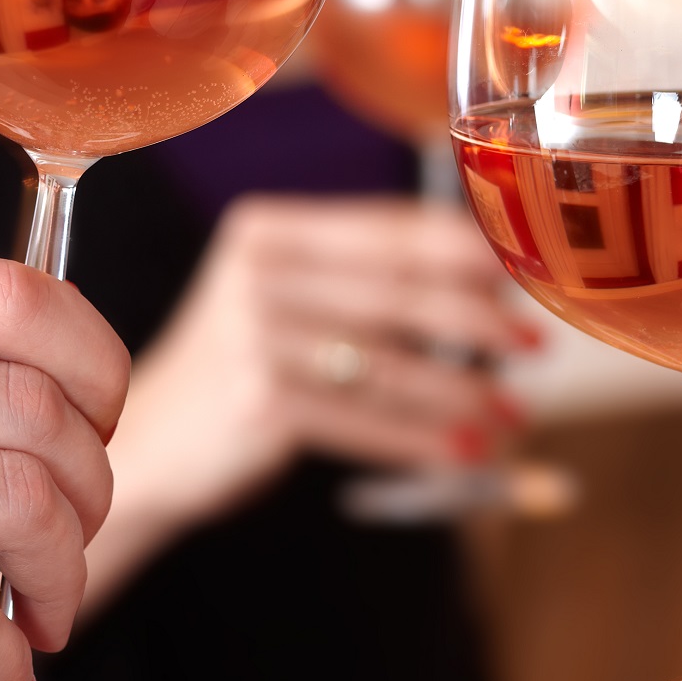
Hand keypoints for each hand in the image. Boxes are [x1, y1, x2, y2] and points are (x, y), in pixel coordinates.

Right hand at [0, 256, 129, 680]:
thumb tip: (75, 345)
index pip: (5, 298)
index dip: (88, 358)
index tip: (101, 416)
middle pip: (28, 407)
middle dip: (91, 480)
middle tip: (82, 527)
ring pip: (12, 499)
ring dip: (62, 565)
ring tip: (49, 601)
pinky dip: (1, 653)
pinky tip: (5, 672)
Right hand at [82, 192, 537, 611]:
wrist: (147, 443)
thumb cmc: (241, 364)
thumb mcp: (283, 297)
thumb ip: (361, 276)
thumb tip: (487, 277)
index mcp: (268, 228)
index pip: (387, 228)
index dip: (465, 250)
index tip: (521, 274)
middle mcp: (257, 271)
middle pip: (396, 289)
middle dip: (477, 319)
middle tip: (534, 344)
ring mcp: (254, 335)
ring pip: (388, 362)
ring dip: (462, 392)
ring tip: (513, 412)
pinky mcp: (259, 401)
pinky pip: (364, 419)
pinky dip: (423, 439)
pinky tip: (467, 452)